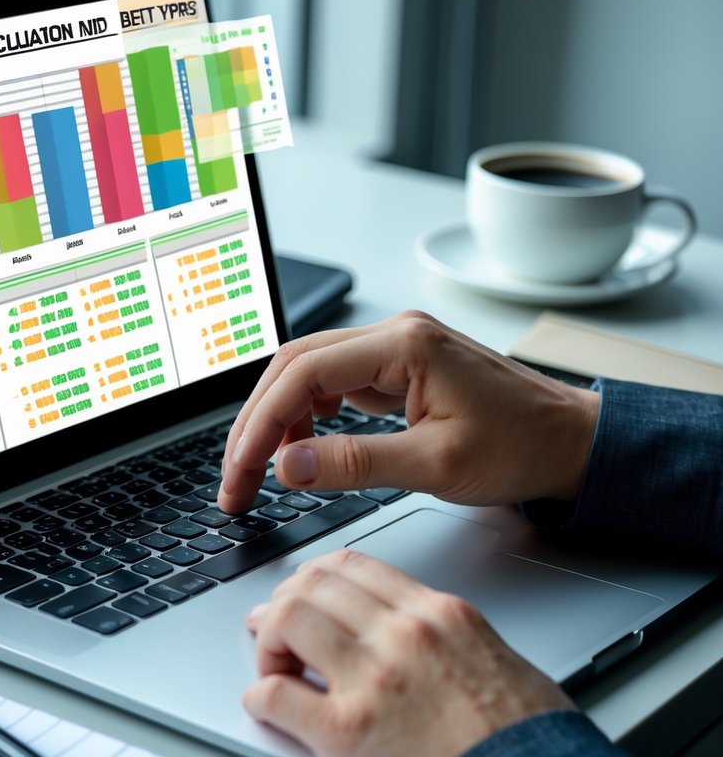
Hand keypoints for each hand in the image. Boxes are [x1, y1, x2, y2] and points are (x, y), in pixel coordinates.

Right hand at [219, 311, 599, 512]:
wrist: (572, 442)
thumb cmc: (522, 448)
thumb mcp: (436, 466)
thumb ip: (356, 464)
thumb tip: (288, 466)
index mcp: (404, 344)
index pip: (304, 374)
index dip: (261, 424)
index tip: (242, 470)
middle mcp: (394, 333)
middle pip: (295, 364)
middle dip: (257, 421)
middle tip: (237, 477)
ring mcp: (394, 347)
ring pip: (308, 371)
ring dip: (278, 418)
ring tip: (262, 470)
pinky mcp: (397, 366)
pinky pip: (333, 382)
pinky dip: (306, 415)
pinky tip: (301, 449)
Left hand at [244, 550, 573, 755]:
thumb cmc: (528, 735)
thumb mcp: (488, 657)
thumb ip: (438, 633)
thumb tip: (393, 629)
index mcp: (438, 614)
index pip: (352, 565)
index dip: (313, 578)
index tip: (301, 595)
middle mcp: (404, 635)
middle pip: (312, 584)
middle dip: (283, 604)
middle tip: (274, 633)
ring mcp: (375, 679)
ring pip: (288, 620)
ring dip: (269, 645)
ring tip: (278, 672)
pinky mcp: (350, 732)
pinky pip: (276, 695)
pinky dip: (262, 699)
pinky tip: (273, 708)